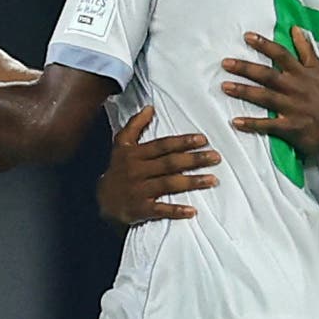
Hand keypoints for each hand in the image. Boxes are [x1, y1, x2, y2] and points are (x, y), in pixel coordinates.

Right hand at [97, 105, 219, 225]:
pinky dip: (176, 211)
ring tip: (213, 180)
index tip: (203, 140)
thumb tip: (150, 107)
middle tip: (216, 157)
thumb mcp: (121, 144)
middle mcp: (137, 170)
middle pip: (170, 163)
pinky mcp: (140, 209)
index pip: (163, 145)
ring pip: (169, 184)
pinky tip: (192, 211)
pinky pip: (160, 210)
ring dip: (192, 182)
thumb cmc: (118, 169)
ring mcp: (139, 190)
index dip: (183, 142)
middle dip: (194, 160)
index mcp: (135, 153)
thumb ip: (135, 125)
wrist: (103, 200)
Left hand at [222, 27, 318, 156]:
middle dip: (246, 68)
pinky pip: (268, 125)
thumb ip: (305, 49)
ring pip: (265, 97)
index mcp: (300, 73)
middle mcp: (294, 88)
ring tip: (225, 86)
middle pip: (268, 75)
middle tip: (225, 63)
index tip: (247, 37)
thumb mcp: (318, 70)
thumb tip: (296, 29)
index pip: (281, 54)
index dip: (265, 45)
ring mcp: (291, 107)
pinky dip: (252, 123)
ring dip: (244, 91)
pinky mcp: (289, 126)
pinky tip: (236, 121)